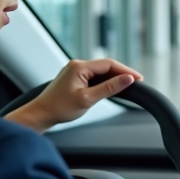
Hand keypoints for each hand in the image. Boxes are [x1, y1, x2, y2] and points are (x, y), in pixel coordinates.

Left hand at [4, 58, 142, 133]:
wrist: (41, 114)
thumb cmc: (59, 107)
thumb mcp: (87, 99)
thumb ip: (109, 88)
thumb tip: (126, 79)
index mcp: (79, 66)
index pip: (109, 64)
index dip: (126, 71)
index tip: (138, 78)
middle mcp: (77, 65)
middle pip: (106, 66)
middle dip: (122, 73)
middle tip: (137, 82)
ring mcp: (75, 70)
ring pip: (101, 71)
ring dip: (114, 77)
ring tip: (127, 86)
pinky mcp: (75, 77)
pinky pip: (94, 76)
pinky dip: (105, 81)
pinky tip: (112, 88)